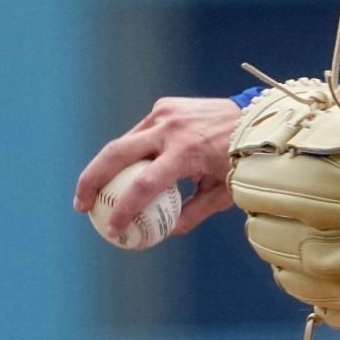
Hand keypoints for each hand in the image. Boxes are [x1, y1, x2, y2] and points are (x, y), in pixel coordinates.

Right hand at [74, 97, 241, 236]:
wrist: (257, 119)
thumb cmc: (242, 160)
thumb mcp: (224, 192)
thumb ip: (194, 213)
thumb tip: (164, 233)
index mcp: (187, 151)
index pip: (144, 184)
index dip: (124, 209)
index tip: (114, 229)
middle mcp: (172, 129)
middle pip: (116, 155)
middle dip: (91, 181)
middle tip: (82, 206)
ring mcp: (166, 113)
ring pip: (124, 141)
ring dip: (107, 166)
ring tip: (96, 190)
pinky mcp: (166, 106)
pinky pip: (141, 131)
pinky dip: (133, 150)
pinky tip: (126, 169)